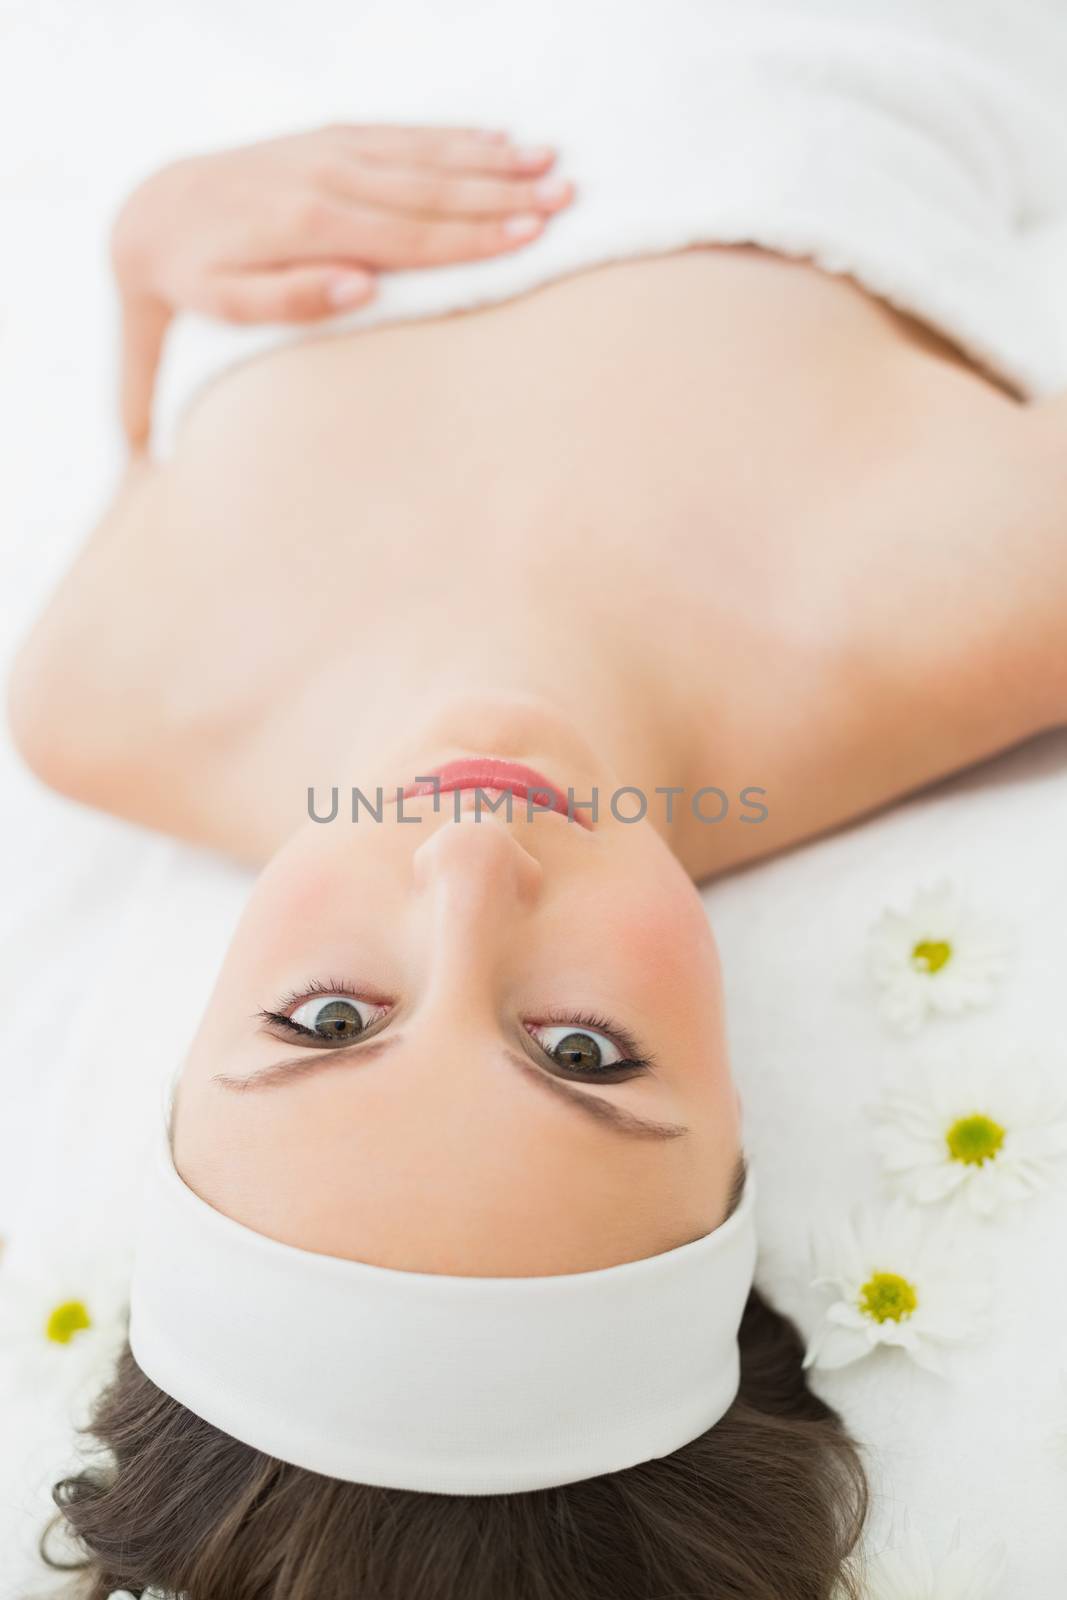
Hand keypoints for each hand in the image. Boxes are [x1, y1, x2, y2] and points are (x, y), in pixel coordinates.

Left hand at [112, 124, 572, 449]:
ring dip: (490, 159)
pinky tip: (496, 137)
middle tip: (565, 198)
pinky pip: (402, 133)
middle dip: (501, 195)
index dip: (473, 238)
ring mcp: (329, 149)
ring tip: (549, 163)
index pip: (408, 235)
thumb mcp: (225, 305)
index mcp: (307, 225)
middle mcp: (325, 175)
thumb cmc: (196, 278)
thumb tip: (363, 289)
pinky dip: (451, 136)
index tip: (530, 238)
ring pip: (424, 154)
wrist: (155, 211)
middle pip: (429, 189)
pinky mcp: (330, 136)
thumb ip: (292, 300)